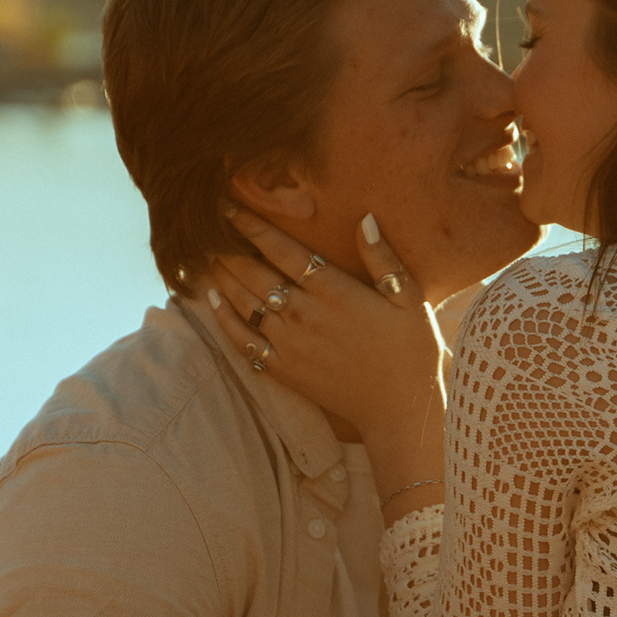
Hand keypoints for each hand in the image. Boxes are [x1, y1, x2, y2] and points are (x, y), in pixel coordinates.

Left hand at [192, 209, 444, 451]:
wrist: (400, 409)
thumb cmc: (410, 350)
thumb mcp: (409, 299)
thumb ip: (383, 258)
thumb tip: (365, 219)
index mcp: (334, 291)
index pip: (282, 250)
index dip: (253, 226)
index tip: (230, 207)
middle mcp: (305, 315)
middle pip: (253, 273)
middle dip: (228, 247)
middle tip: (208, 227)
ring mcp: (290, 344)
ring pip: (243, 302)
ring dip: (221, 276)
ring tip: (205, 254)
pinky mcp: (283, 369)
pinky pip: (243, 340)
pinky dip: (223, 318)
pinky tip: (212, 298)